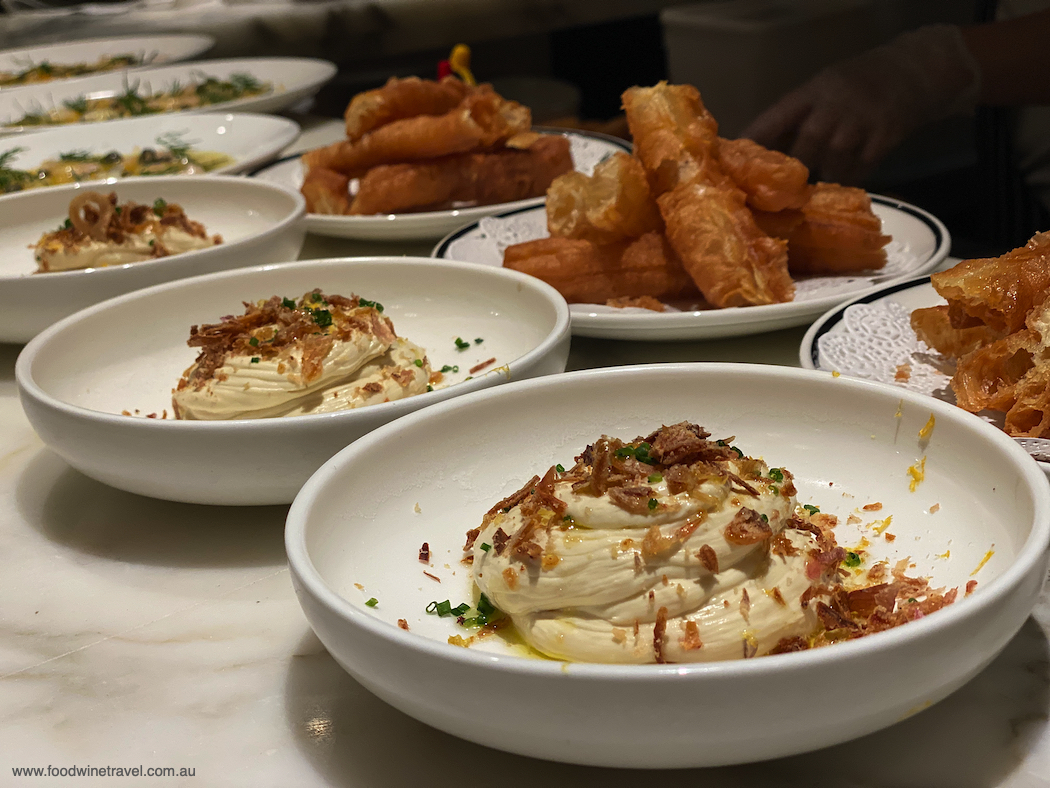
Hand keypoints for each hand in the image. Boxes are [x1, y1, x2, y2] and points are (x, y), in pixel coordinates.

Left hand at [742, 25, 980, 184]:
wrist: (912, 71)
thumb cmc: (857, 84)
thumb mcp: (823, 89)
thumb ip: (796, 117)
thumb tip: (758, 151)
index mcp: (811, 92)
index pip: (774, 118)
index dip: (754, 144)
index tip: (733, 167)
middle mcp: (833, 106)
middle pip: (804, 147)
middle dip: (789, 175)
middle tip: (775, 197)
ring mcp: (860, 122)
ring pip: (831, 164)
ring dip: (819, 182)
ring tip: (809, 198)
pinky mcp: (884, 138)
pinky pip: (859, 170)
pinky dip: (848, 180)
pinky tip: (842, 187)